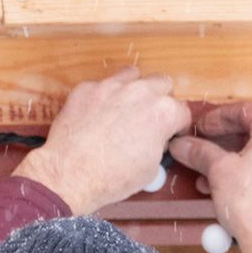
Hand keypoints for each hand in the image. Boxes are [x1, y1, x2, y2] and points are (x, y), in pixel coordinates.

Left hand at [11, 67, 191, 216]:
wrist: (69, 175)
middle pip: (161, 83)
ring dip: (133, 88)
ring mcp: (111, 86)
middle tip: (147, 117)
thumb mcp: (151, 168)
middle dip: (159, 98)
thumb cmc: (111, 177)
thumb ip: (159, 143)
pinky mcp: (86, 89)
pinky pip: (100, 85)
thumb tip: (155, 140)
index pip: (182, 111)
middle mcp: (141, 92)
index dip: (177, 125)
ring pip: (132, 75)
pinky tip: (95, 114)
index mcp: (164, 112)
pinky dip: (101, 96)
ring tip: (123, 108)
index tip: (170, 132)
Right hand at [168, 102, 251, 252]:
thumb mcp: (218, 171)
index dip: (220, 115)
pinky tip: (227, 180)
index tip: (201, 127)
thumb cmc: (249, 202)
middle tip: (216, 133)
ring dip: (240, 146)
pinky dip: (251, 161)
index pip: (249, 109)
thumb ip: (199, 152)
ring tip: (213, 162)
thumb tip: (181, 144)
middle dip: (237, 124)